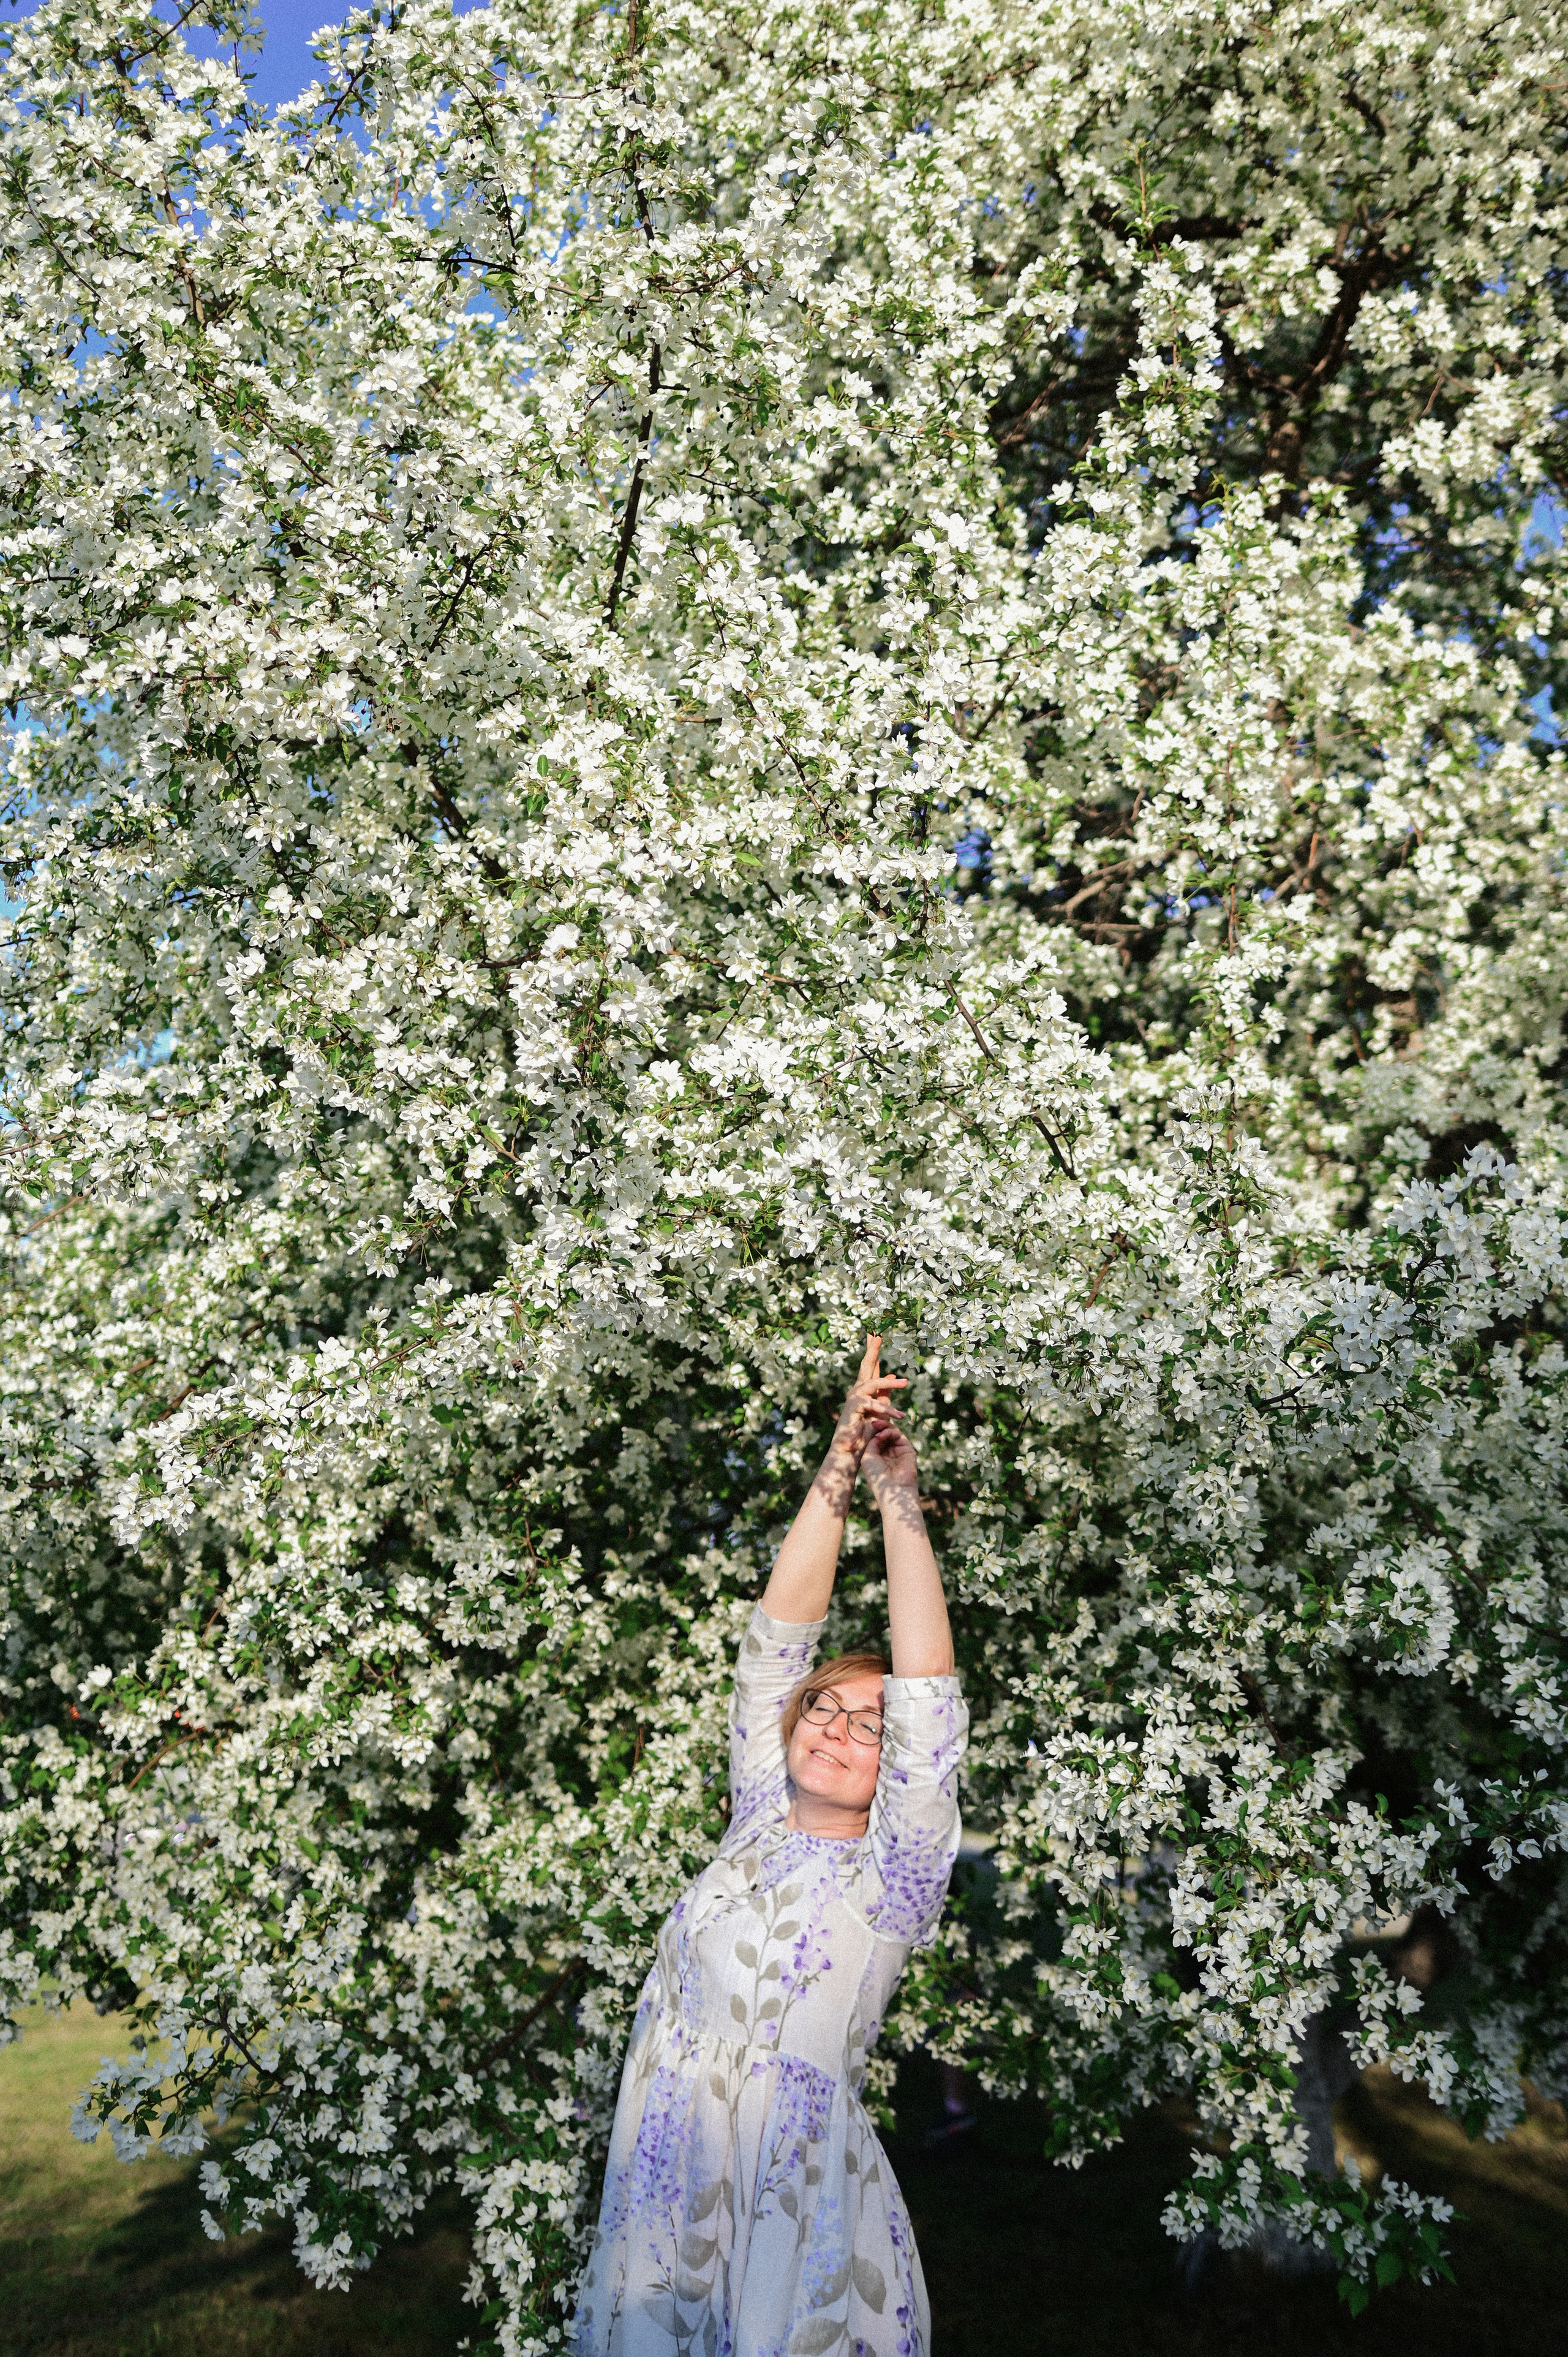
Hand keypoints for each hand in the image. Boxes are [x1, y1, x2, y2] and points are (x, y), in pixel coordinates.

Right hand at [827, 1335, 906, 1470]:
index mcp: (864, 1390)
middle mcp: (857, 1391)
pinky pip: (873, 1404)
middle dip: (871, 1350)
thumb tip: (895, 1376)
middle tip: (876, 1334)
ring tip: (905, 1383)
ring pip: (872, 1383)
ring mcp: (854, 1398)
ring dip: (890, 1384)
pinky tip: (899, 1416)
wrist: (851, 1451)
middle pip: (865, 1366)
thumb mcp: (882, 1411)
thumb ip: (886, 1394)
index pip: (870, 1367)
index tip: (875, 1335)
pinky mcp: (854, 1409)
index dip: (872, 1351)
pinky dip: (887, 1409)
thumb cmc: (866, 1432)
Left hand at [862, 1419, 918, 1497]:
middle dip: (878, 1426)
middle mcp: (890, 1452)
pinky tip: (882, 1435)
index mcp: (879, 1456)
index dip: (872, 1431)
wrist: (891, 1488)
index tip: (863, 1425)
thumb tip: (877, 1431)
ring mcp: (899, 1451)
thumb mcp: (868, 1456)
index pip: (876, 1438)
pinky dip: (890, 1432)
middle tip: (871, 1421)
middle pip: (885, 1433)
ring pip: (892, 1432)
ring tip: (875, 1425)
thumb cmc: (877, 1475)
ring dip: (883, 1427)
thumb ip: (873, 1442)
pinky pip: (899, 1436)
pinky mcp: (908, 1450)